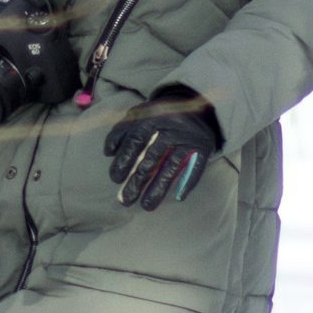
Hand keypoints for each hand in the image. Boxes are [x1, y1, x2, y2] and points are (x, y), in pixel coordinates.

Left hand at [105, 90, 220, 210]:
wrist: (198, 107)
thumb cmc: (160, 116)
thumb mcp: (140, 115)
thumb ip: (122, 131)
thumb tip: (109, 153)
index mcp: (152, 117)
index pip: (134, 140)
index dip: (123, 160)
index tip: (115, 178)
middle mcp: (171, 126)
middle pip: (151, 157)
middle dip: (137, 181)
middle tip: (126, 200)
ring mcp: (188, 137)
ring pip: (172, 166)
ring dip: (158, 188)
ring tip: (147, 205)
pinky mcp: (203, 147)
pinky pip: (195, 168)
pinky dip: (187, 183)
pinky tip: (178, 198)